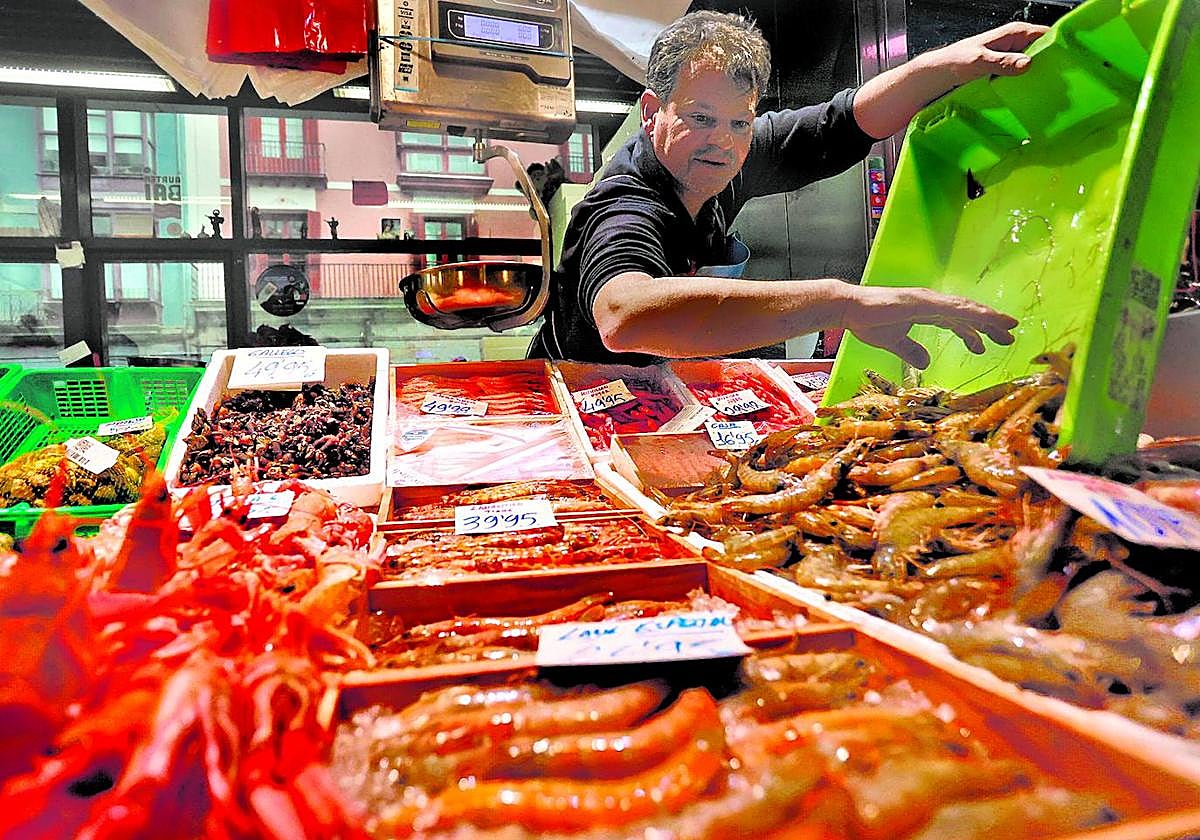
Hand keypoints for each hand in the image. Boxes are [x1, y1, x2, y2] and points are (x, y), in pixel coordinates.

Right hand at [844, 286, 1017, 368]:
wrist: (849, 309)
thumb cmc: (867, 322)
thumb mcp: (894, 342)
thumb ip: (911, 351)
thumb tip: (925, 362)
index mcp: (925, 311)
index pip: (957, 320)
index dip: (975, 330)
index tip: (991, 341)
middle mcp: (931, 302)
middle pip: (966, 314)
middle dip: (989, 324)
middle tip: (1009, 336)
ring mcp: (927, 300)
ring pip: (964, 309)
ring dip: (987, 317)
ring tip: (1007, 326)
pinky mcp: (921, 302)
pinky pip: (951, 309)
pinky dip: (969, 313)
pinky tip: (984, 318)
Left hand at [929, 22, 1048, 84]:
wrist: (937, 75)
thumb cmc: (954, 62)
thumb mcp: (979, 61)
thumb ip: (1002, 62)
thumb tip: (1026, 63)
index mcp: (1014, 33)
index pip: (1046, 34)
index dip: (1058, 46)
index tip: (1067, 61)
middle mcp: (1015, 43)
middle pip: (1043, 51)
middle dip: (1051, 65)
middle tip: (1059, 83)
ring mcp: (1011, 58)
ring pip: (1034, 65)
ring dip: (1039, 77)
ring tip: (1047, 91)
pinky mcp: (1005, 71)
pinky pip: (1022, 76)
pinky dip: (1027, 84)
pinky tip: (1030, 95)